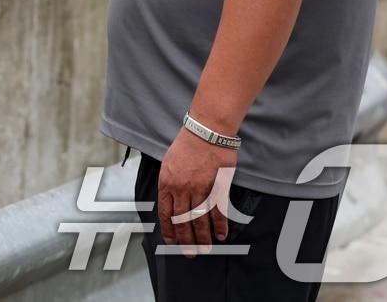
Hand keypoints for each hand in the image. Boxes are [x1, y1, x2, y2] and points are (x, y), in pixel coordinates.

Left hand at [158, 124, 238, 256]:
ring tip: (205, 249)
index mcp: (166, 183)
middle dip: (186, 240)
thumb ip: (169, 184)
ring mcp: (200, 189)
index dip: (169, 231)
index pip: (165, 214)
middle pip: (182, 221)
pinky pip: (218, 211)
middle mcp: (181, 189)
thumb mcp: (168, 163)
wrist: (205, 132)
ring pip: (200, 220)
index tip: (172, 242)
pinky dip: (220, 225)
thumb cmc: (186, 145)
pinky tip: (221, 235)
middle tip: (190, 253)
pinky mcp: (217, 188)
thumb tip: (170, 201)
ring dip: (203, 237)